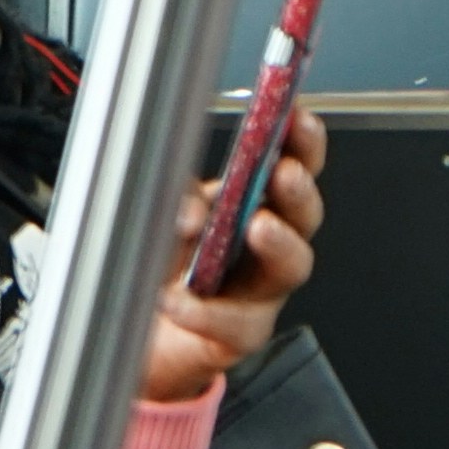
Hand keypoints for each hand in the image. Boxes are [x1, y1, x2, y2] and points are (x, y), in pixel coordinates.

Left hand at [140, 113, 321, 399]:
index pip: (295, 164)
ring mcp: (264, 289)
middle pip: (306, 214)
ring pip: (292, 266)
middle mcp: (271, 243)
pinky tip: (177, 299)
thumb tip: (193, 214)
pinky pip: (236, 322)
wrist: (142, 331)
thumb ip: (175, 203)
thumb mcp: (159, 219)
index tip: (296, 117)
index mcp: (257, 202)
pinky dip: (204, 310)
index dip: (303, 141)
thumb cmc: (163, 265)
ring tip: (259, 226)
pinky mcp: (244, 331)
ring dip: (279, 242)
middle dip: (299, 190)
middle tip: (284, 173)